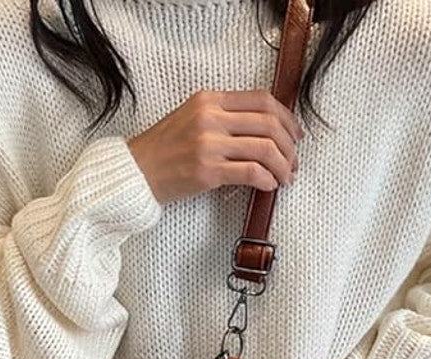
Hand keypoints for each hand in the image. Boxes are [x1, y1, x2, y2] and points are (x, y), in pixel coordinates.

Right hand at [126, 89, 304, 204]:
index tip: (296, 135)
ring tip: (285, 178)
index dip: (287, 117)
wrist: (135, 172)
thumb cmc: (163, 151)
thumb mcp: (191, 119)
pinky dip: (267, 180)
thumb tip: (264, 131)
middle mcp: (210, 117)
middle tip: (293, 163)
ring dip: (282, 166)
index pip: (262, 100)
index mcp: (209, 99)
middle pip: (269, 124)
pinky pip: (251, 172)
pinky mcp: (207, 171)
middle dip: (290, 146)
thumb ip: (224, 117)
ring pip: (265, 149)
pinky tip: (268, 186)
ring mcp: (208, 144)